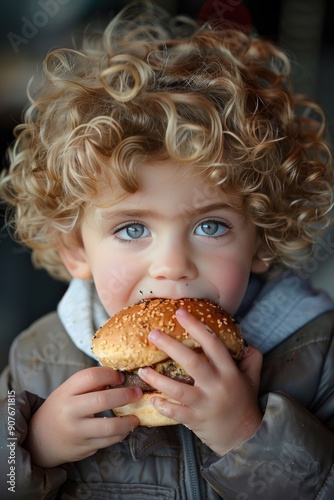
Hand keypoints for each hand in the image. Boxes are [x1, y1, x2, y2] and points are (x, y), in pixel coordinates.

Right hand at [24, 367, 141, 466]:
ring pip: (109, 427)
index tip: (121, 377)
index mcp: (66, 392)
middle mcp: (70, 412)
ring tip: (136, 417)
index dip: (109, 374)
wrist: (40, 439)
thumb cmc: (61, 408)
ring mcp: (76, 432)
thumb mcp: (68, 391)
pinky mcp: (83, 448)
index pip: (90, 377)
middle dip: (125, 395)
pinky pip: (108, 442)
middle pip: (102, 400)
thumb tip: (119, 377)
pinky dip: (121, 434)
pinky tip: (125, 428)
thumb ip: (90, 384)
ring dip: (128, 422)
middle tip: (138, 393)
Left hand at [138, 308, 262, 455]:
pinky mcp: (196, 420)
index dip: (197, 327)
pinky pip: (176, 413)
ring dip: (158, 379)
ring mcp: (205, 404)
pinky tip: (151, 398)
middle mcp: (216, 386)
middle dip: (171, 346)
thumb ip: (251, 359)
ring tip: (143, 369)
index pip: (213, 344)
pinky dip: (163, 406)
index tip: (181, 313)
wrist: (244, 437)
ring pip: (179, 390)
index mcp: (229, 371)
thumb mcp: (251, 378)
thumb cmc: (244, 403)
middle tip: (153, 334)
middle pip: (192, 362)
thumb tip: (246, 342)